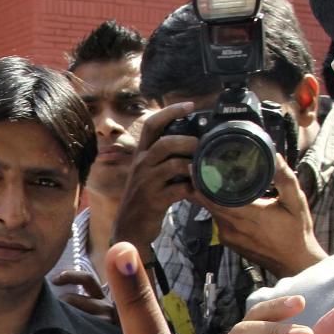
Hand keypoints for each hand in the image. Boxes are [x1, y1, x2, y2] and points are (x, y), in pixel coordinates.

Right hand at [111, 103, 197, 252]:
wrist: (129, 228)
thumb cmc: (144, 198)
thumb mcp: (148, 173)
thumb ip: (164, 158)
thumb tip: (193, 142)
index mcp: (141, 155)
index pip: (151, 124)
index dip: (170, 111)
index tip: (191, 105)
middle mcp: (141, 166)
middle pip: (164, 142)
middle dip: (188, 141)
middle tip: (203, 146)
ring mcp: (146, 184)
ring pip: (172, 165)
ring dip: (193, 165)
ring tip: (205, 168)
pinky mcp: (154, 201)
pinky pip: (178, 190)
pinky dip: (193, 188)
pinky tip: (201, 190)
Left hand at [202, 155, 327, 277]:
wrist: (294, 262)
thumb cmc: (296, 231)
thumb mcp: (296, 201)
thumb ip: (284, 178)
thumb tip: (275, 156)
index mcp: (248, 215)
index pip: (215, 197)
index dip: (203, 182)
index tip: (197, 166)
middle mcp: (233, 226)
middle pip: (208, 202)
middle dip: (202, 185)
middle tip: (200, 166)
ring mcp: (227, 235)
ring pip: (211, 211)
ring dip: (208, 196)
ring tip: (209, 177)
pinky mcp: (227, 241)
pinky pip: (216, 220)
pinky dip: (216, 208)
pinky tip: (221, 197)